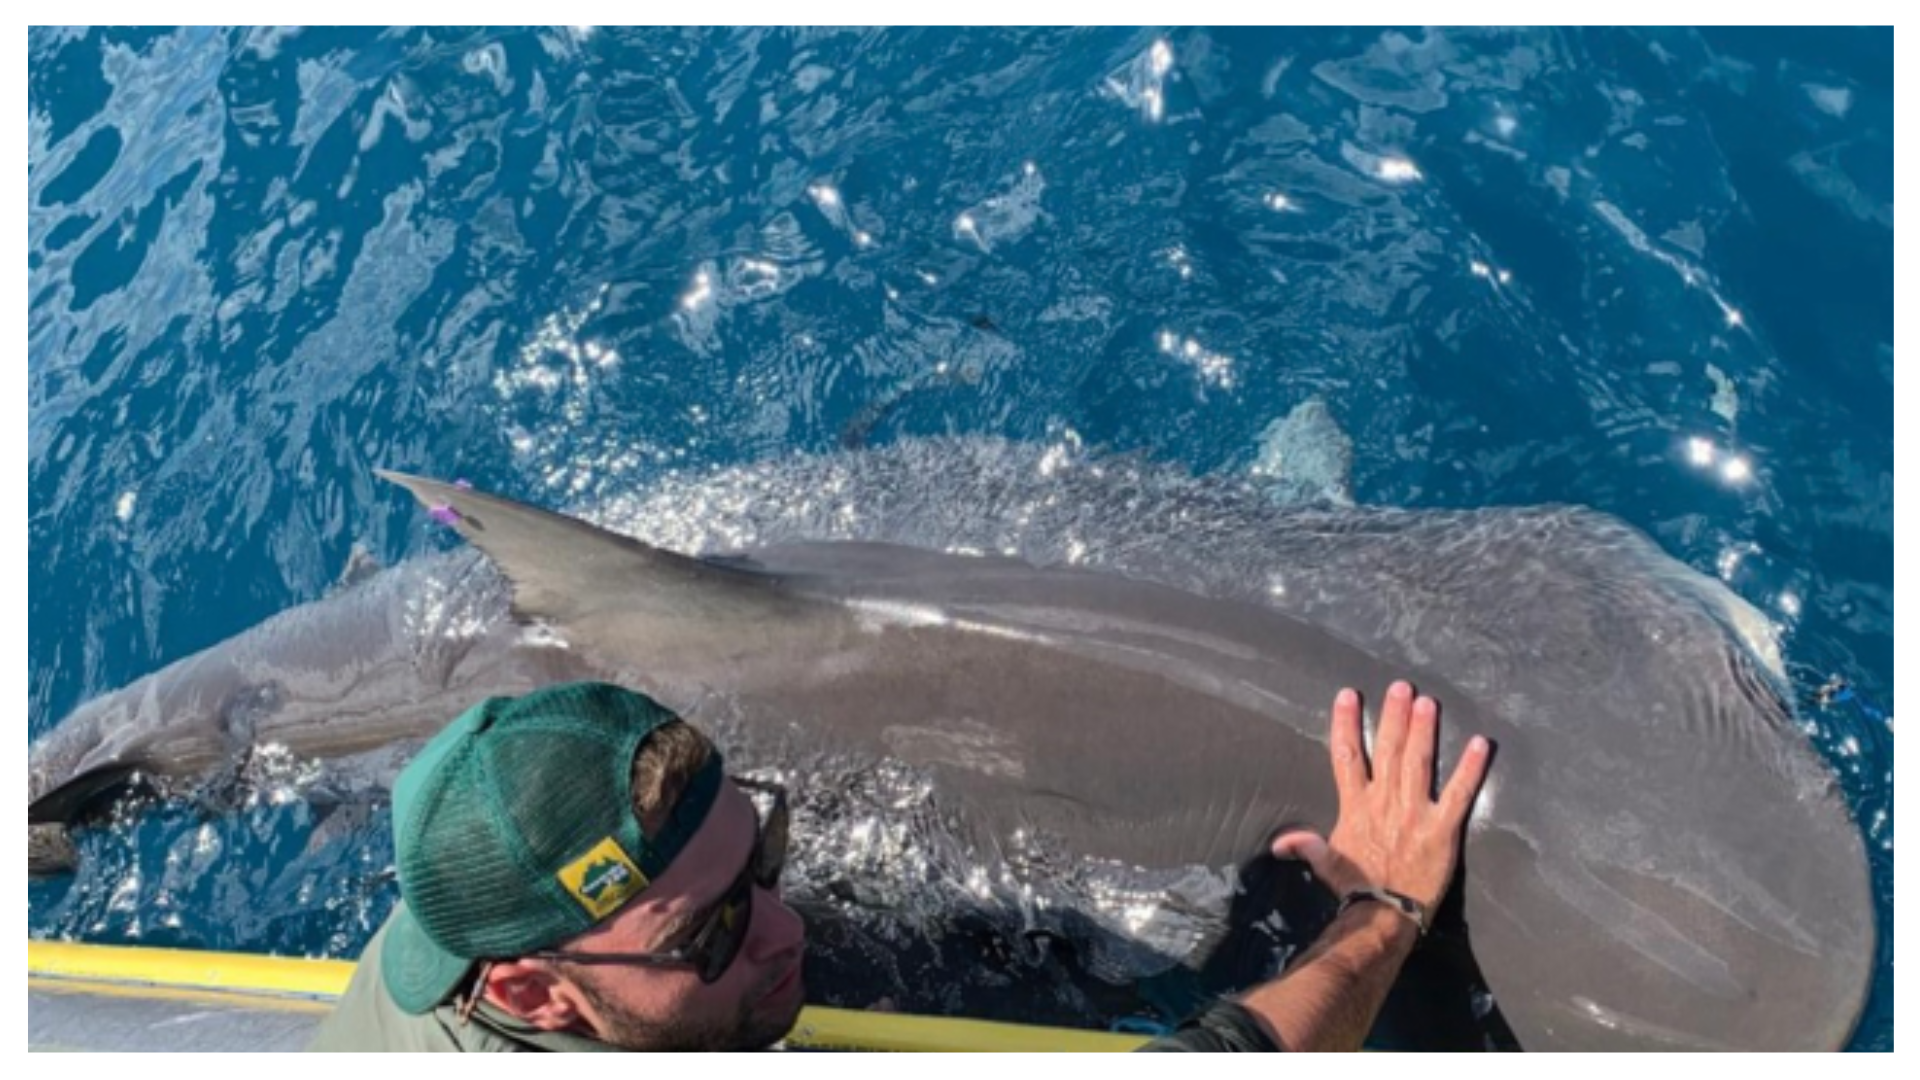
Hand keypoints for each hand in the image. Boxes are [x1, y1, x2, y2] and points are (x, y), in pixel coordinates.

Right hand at [1272, 682, 1490, 914]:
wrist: (1384, 914)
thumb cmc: (1355, 888)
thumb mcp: (1326, 863)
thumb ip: (1306, 845)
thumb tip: (1279, 842)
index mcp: (1356, 806)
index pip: (1348, 756)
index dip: (1347, 724)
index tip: (1349, 695)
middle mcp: (1384, 801)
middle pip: (1389, 750)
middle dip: (1394, 716)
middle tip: (1401, 686)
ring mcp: (1415, 812)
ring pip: (1419, 763)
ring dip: (1424, 731)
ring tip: (1428, 702)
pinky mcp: (1443, 828)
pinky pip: (1459, 793)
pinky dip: (1470, 769)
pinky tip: (1480, 744)